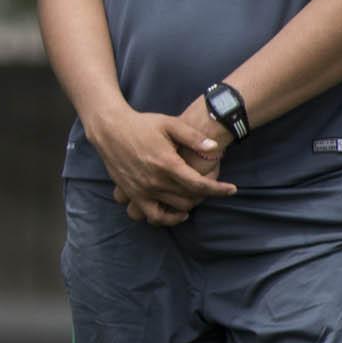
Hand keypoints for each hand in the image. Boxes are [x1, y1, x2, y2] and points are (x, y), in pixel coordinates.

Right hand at [86, 105, 233, 225]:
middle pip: (189, 198)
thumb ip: (193, 137)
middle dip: (205, 195)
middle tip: (211, 186)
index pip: (199, 185)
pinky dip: (166, 218)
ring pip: (173, 210)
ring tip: (196, 197)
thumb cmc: (141, 124)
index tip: (232, 189)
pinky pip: (151, 216)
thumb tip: (214, 148)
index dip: (219, 189)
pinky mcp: (131, 194)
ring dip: (189, 206)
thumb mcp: (170, 124)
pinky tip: (175, 211)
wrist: (109, 129)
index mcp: (167, 163)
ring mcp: (141, 190)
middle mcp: (154, 181)